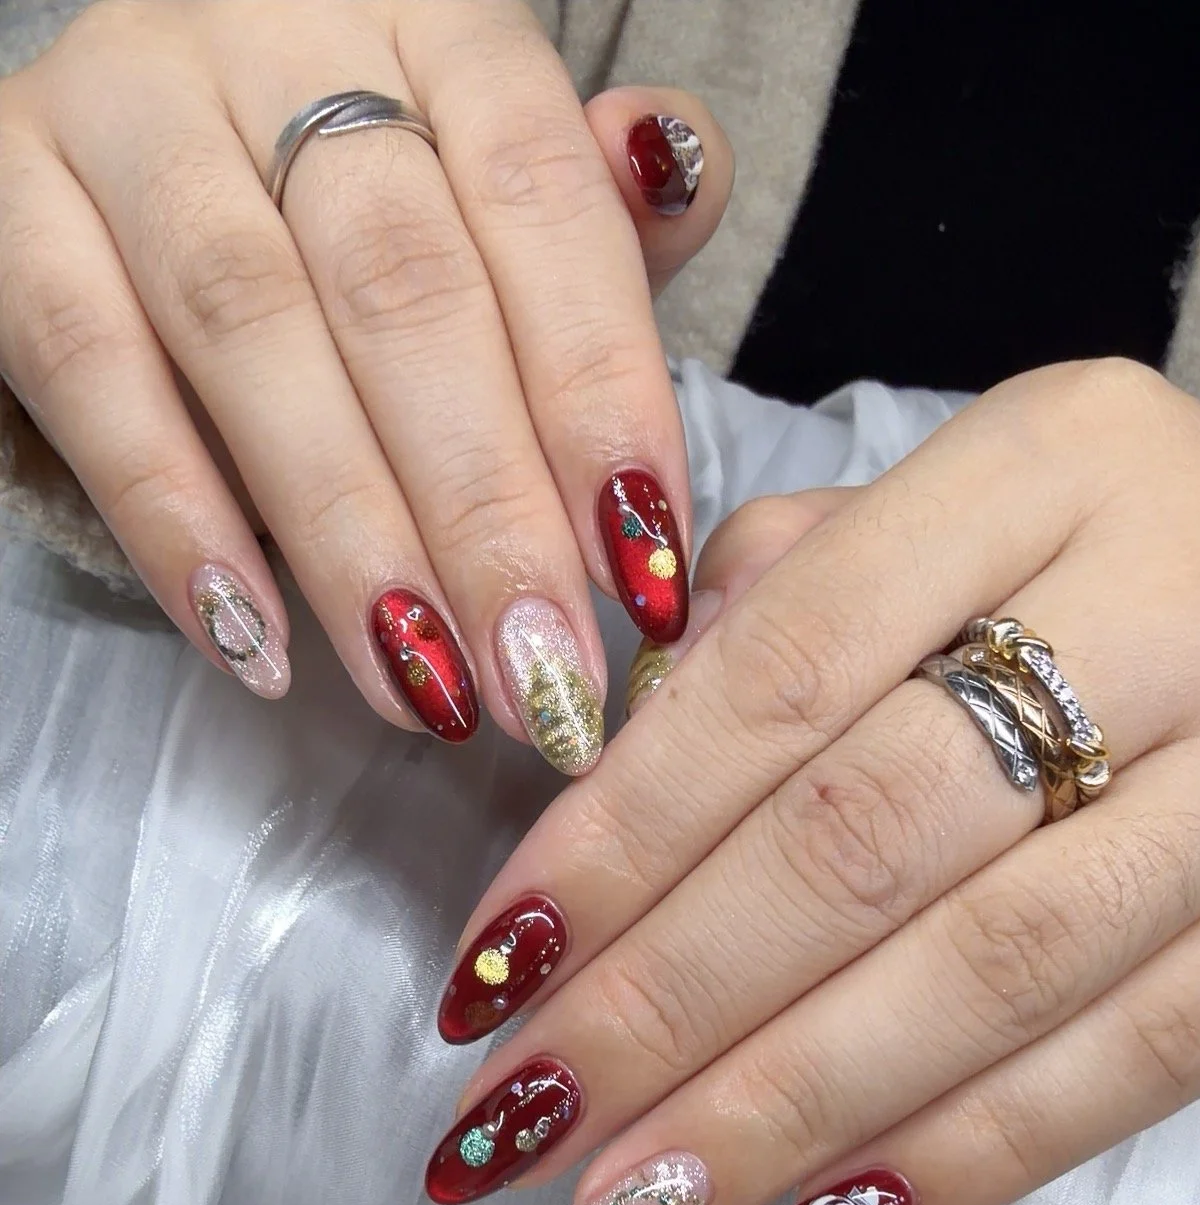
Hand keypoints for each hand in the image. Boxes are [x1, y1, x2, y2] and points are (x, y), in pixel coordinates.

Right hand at [0, 0, 730, 772]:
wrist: (152, 166)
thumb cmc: (365, 210)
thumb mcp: (497, 199)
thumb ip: (590, 212)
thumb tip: (677, 169)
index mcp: (435, 23)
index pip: (540, 200)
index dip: (599, 394)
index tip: (644, 566)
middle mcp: (278, 34)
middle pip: (403, 285)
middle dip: (486, 508)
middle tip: (542, 672)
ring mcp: (130, 110)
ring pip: (251, 329)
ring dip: (349, 535)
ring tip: (425, 686)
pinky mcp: (12, 205)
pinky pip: (94, 377)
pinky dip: (179, 525)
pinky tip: (258, 647)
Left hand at [424, 358, 1199, 1204]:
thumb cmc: (1079, 554)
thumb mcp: (936, 510)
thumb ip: (773, 610)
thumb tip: (605, 788)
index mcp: (1042, 469)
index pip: (780, 675)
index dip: (619, 840)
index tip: (490, 973)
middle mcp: (1167, 601)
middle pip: (867, 839)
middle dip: (669, 1007)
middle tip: (522, 1127)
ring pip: (995, 973)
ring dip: (787, 1115)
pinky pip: (1141, 1058)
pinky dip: (972, 1151)